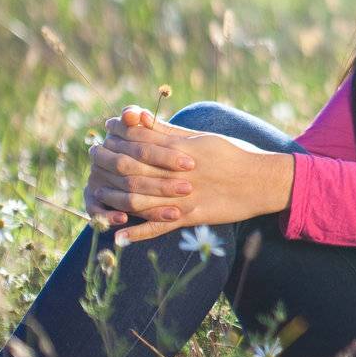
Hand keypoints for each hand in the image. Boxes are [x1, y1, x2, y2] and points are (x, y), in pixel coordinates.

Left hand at [91, 115, 296, 245]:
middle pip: (131, 167)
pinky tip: (119, 237)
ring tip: (98, 197)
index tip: (105, 132)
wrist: (262, 180)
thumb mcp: (203, 138)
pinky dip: (137, 233)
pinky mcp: (191, 215)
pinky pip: (159, 227)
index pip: (139, 138)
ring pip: (138, 199)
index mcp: (182, 148)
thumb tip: (142, 119)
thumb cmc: (234, 154)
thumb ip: (170, 131)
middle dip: (107, 162)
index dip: (118, 133)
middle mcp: (179, 171)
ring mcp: (184, 195)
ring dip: (114, 199)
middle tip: (93, 159)